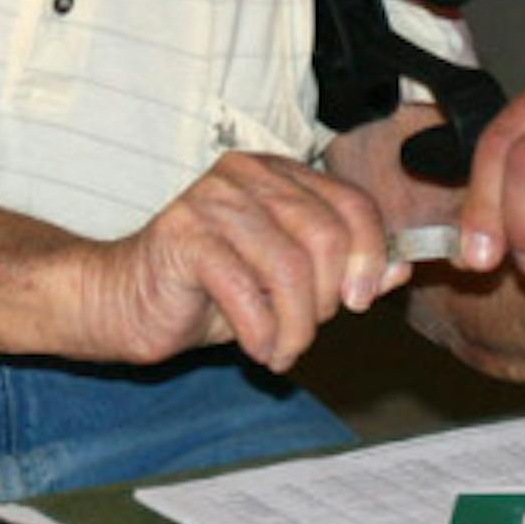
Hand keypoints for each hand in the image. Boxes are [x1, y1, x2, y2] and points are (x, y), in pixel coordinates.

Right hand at [81, 151, 395, 371]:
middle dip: (328, 298)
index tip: (363, 300)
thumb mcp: (286, 281)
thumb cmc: (208, 290)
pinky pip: (247, 291)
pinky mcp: (183, 236)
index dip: (370, 254)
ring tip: (283, 349)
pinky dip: (263, 332)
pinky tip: (258, 349)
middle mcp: (248, 176)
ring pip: (290, 267)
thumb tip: (402, 268)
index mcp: (279, 174)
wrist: (122, 301)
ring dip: (297, 326)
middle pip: (326, 234)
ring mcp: (212, 201)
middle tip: (307, 331)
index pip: (352, 203)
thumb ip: (340, 269)